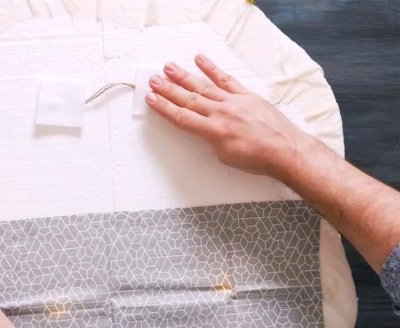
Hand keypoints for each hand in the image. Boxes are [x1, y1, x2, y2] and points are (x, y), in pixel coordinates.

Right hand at [145, 54, 312, 177]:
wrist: (285, 151)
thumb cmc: (258, 159)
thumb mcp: (226, 157)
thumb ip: (212, 140)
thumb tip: (206, 130)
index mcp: (213, 131)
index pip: (181, 117)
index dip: (164, 108)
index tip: (151, 99)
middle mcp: (220, 113)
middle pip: (188, 99)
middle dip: (168, 90)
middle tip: (153, 80)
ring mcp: (234, 101)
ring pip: (203, 87)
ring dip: (184, 76)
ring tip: (169, 68)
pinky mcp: (247, 95)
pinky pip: (226, 79)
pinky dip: (212, 69)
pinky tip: (200, 60)